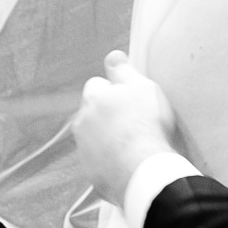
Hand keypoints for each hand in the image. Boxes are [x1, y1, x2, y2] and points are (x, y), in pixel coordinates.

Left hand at [74, 50, 178, 206]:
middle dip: (106, 114)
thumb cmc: (145, 124)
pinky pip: (98, 160)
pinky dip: (109, 159)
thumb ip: (124, 71)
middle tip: (133, 121)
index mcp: (94, 98)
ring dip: (107, 137)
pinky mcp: (90, 172)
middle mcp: (82, 122)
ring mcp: (83, 149)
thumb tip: (112, 55)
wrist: (142, 169)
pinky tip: (128, 161)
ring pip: (93, 136)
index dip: (114, 90)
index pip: (97, 85)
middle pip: (92, 111)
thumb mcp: (142, 88)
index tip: (131, 99)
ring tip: (132, 144)